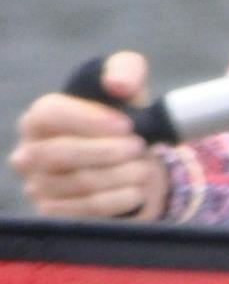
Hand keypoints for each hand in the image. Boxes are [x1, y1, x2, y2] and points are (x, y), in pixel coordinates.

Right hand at [15, 52, 169, 221]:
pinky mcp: (53, 213)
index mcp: (40, 118)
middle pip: (60, 154)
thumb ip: (124, 70)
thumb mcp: (127, 84)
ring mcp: (37, 186)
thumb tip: (118, 84)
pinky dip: (117, 200)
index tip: (127, 125)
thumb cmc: (120, 116)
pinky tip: (136, 190)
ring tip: (144, 168)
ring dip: (120, 176)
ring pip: (78, 184)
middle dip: (107, 152)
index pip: (49, 115)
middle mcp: (29, 153)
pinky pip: (84, 211)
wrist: (129, 160)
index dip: (90, 119)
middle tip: (138, 148)